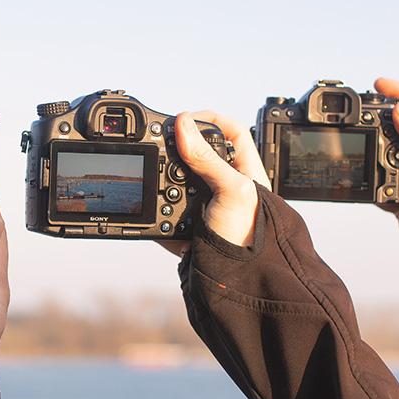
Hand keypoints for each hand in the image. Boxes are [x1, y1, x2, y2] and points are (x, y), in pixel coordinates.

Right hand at [160, 111, 268, 255]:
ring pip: (178, 181)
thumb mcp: (231, 190)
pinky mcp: (187, 226)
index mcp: (245, 172)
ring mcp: (205, 206)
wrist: (237, 279)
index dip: (211, 120)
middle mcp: (225, 186)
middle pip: (199, 154)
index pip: (232, 133)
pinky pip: (165, 209)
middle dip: (178, 148)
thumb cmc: (251, 236)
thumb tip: (183, 125)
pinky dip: (154, 206)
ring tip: (153, 174)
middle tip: (160, 143)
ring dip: (163, 177)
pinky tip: (148, 202)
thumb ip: (206, 158)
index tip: (187, 118)